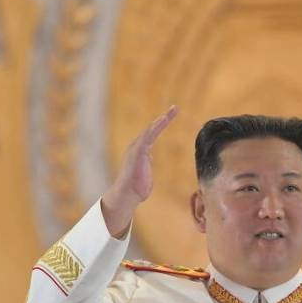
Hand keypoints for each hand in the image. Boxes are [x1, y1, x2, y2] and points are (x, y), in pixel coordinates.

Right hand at [102, 105, 177, 236]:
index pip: (152, 134)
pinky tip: (163, 120)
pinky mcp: (138, 151)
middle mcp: (138, 146)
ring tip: (173, 110)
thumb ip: (147, 164)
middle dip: (164, 118)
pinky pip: (148, 136)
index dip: (161, 125)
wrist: (126, 194)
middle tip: (175, 108)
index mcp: (140, 150)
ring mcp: (137, 148)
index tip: (170, 117)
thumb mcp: (145, 172)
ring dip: (162, 119)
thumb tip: (149, 160)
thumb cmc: (136, 188)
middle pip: (152, 128)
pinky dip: (156, 127)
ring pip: (151, 130)